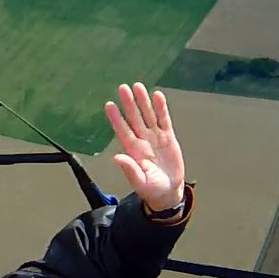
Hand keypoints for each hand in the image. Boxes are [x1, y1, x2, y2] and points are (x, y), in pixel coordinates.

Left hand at [104, 83, 184, 212]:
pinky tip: (157, 96)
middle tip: (123, 88)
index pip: (123, 130)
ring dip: (143, 101)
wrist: (169, 191)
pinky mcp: (168, 138)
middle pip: (134, 118)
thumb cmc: (152, 189)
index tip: (109, 105)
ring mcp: (155, 138)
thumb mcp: (140, 182)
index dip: (116, 118)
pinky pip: (164, 120)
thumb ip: (130, 169)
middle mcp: (142, 141)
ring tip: (138, 86)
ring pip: (148, 115)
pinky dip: (161, 108)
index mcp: (133, 151)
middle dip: (129, 103)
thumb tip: (116, 158)